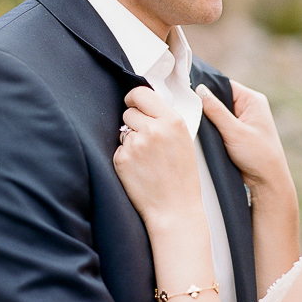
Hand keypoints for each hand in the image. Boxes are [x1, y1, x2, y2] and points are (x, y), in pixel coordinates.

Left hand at [113, 87, 202, 229]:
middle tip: (147, 142)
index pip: (141, 93)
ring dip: (130, 141)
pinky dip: (125, 158)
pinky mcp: (122, 159)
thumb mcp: (184, 140)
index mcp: (172, 120)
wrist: (174, 208)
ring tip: (146, 159)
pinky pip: (118, 149)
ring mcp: (136, 144)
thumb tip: (145, 103)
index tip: (132, 104)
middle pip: (129, 111)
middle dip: (133, 123)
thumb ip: (166, 120)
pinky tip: (139, 170)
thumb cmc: (182, 176)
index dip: (133, 98)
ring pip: (122, 131)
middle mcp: (153, 129)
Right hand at [196, 81, 291, 194]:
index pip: (224, 85)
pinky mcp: (237, 134)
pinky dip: (211, 130)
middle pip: (219, 98)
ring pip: (217, 113)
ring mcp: (243, 121)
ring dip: (208, 119)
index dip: (206, 88)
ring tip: (194, 122)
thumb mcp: (234, 131)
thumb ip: (216, 110)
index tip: (188, 93)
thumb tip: (199, 90)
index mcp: (252, 100)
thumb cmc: (258, 156)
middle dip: (206, 106)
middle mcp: (249, 108)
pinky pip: (219, 126)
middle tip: (188, 110)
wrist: (267, 182)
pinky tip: (202, 133)